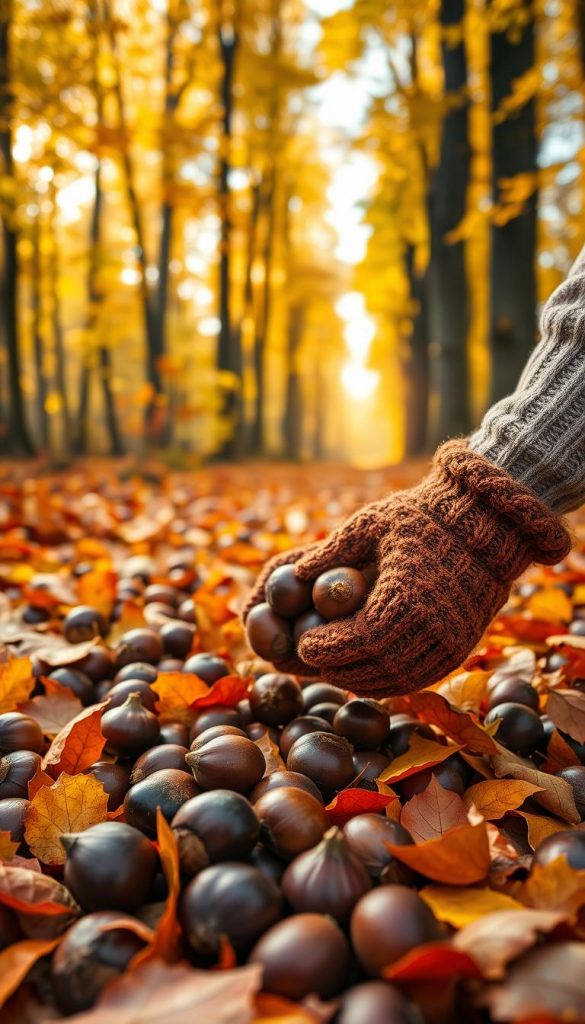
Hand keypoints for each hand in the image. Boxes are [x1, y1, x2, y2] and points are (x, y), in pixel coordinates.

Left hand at [243, 441, 569, 696]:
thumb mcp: (370, 523)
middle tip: (313, 658)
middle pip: (374, 668)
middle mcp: (432, 628)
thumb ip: (330, 551)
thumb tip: (293, 573)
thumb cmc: (421, 517)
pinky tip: (366, 670)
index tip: (303, 643)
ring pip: (395, 680)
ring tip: (335, 666)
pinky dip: (388, 680)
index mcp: (406, 597)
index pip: (357, 640)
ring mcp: (450, 644)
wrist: (485, 524)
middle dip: (337, 668)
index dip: (326, 648)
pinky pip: (418, 678)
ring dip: (360, 679)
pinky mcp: (459, 650)